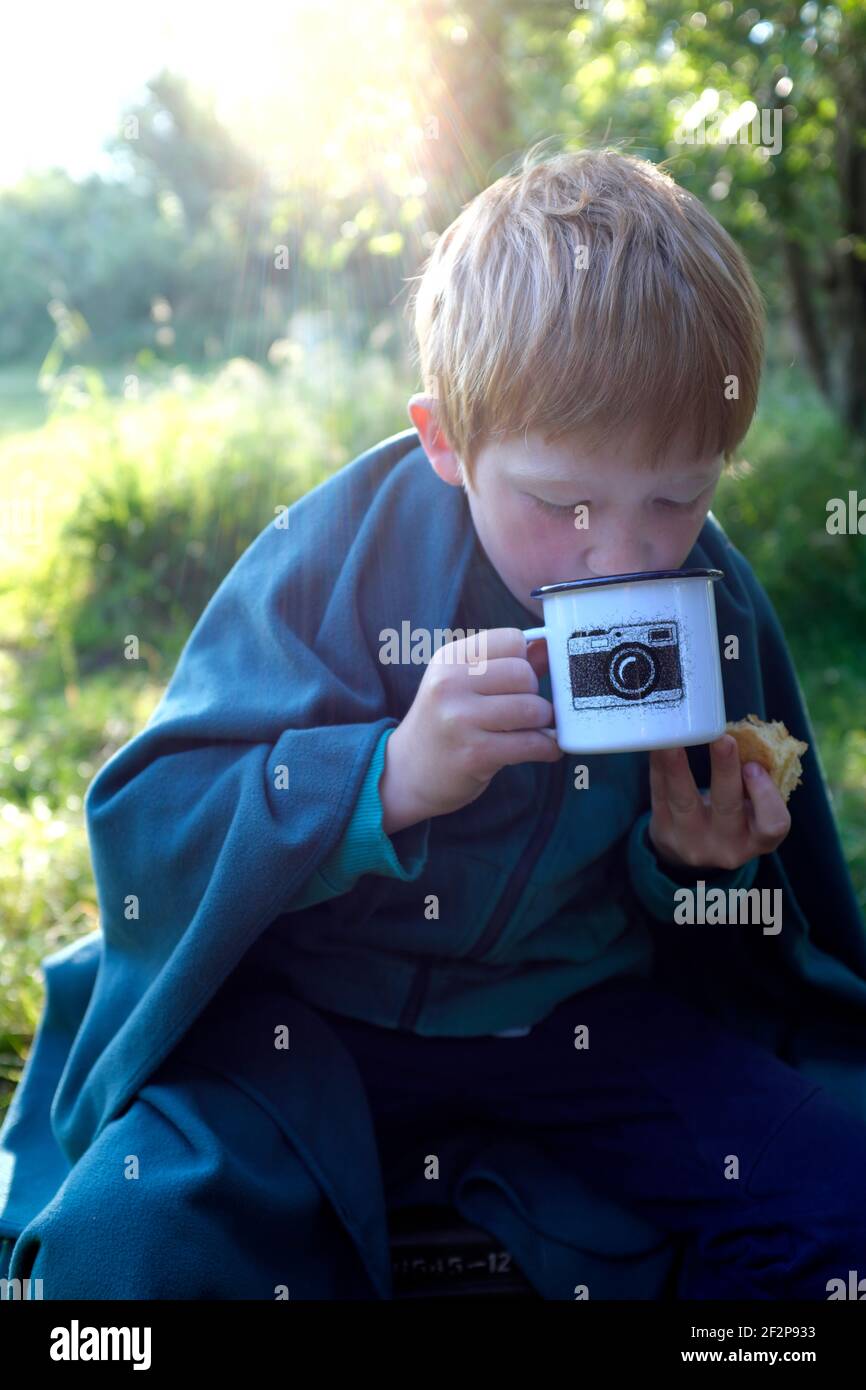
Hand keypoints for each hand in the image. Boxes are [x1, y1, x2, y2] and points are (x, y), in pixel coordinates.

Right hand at [379, 628, 562, 834]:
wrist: (407, 773)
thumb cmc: (443, 724)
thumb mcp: (462, 684)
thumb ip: (506, 664)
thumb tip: (549, 648)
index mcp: (449, 659)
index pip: (511, 639)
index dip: (524, 660)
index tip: (519, 680)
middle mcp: (450, 685)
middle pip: (524, 674)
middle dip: (534, 694)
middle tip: (524, 710)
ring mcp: (460, 719)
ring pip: (532, 708)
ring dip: (542, 722)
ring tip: (531, 729)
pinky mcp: (475, 753)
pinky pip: (532, 743)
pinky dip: (548, 748)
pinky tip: (543, 749)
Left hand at [647, 735, 791, 873]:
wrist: (693, 848)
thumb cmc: (733, 817)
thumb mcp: (753, 809)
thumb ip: (755, 781)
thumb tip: (746, 735)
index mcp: (758, 840)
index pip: (773, 825)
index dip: (766, 795)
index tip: (753, 765)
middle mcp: (727, 847)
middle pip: (727, 807)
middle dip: (724, 770)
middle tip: (722, 739)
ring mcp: (692, 842)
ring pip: (684, 801)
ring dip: (678, 767)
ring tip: (675, 740)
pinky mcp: (664, 833)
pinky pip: (660, 795)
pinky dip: (659, 767)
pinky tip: (659, 746)